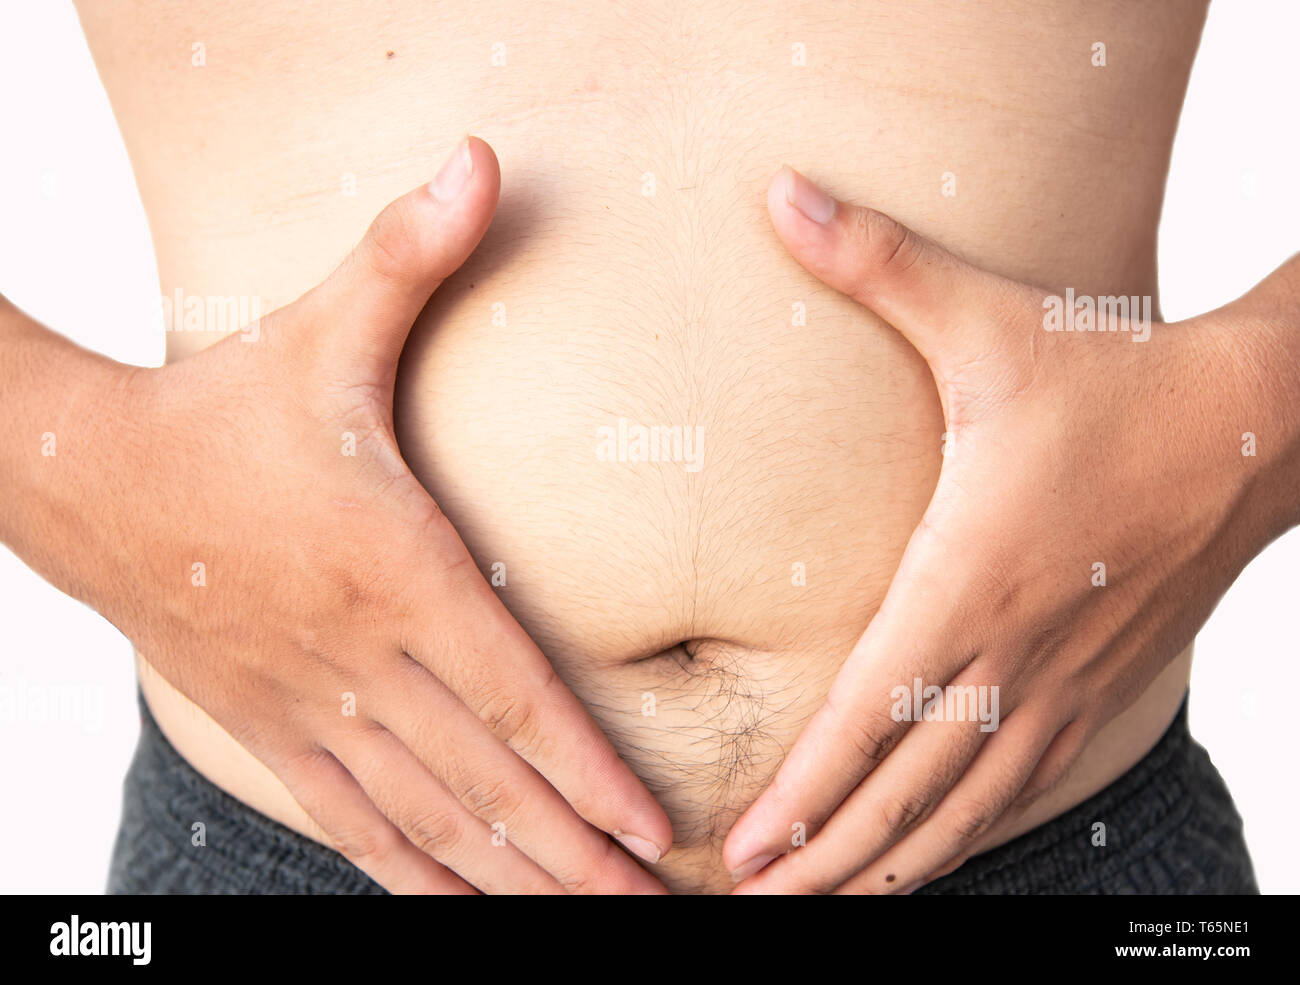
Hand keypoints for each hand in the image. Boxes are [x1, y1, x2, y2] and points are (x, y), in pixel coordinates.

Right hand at [76, 138, 671, 892]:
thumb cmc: (222, 405)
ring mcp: (308, 706)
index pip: (507, 689)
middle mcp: (358, 654)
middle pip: (481, 777)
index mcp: (390, 567)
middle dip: (569, 848)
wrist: (84, 475)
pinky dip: (411, 873)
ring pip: (424, 818)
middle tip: (647, 901)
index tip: (651, 823)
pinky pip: (350, 823)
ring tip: (581, 916)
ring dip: (507, 877)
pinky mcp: (268, 729)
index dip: (583, 764)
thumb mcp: (320, 326)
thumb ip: (409, 252)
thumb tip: (482, 155)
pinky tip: (458, 911)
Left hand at [724, 164, 1299, 892]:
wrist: (1259, 421)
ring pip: (963, 807)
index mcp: (968, 579)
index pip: (866, 716)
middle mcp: (1010, 652)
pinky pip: (1022, 787)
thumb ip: (876, 263)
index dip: (801, 794)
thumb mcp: (986, 321)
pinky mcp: (1099, 690)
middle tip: (753, 904)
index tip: (743, 851)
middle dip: (824, 858)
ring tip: (824, 906)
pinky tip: (931, 863)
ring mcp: (1061, 684)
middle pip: (904, 789)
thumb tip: (781, 191)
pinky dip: (966, 836)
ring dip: (889, 865)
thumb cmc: (1115, 376)